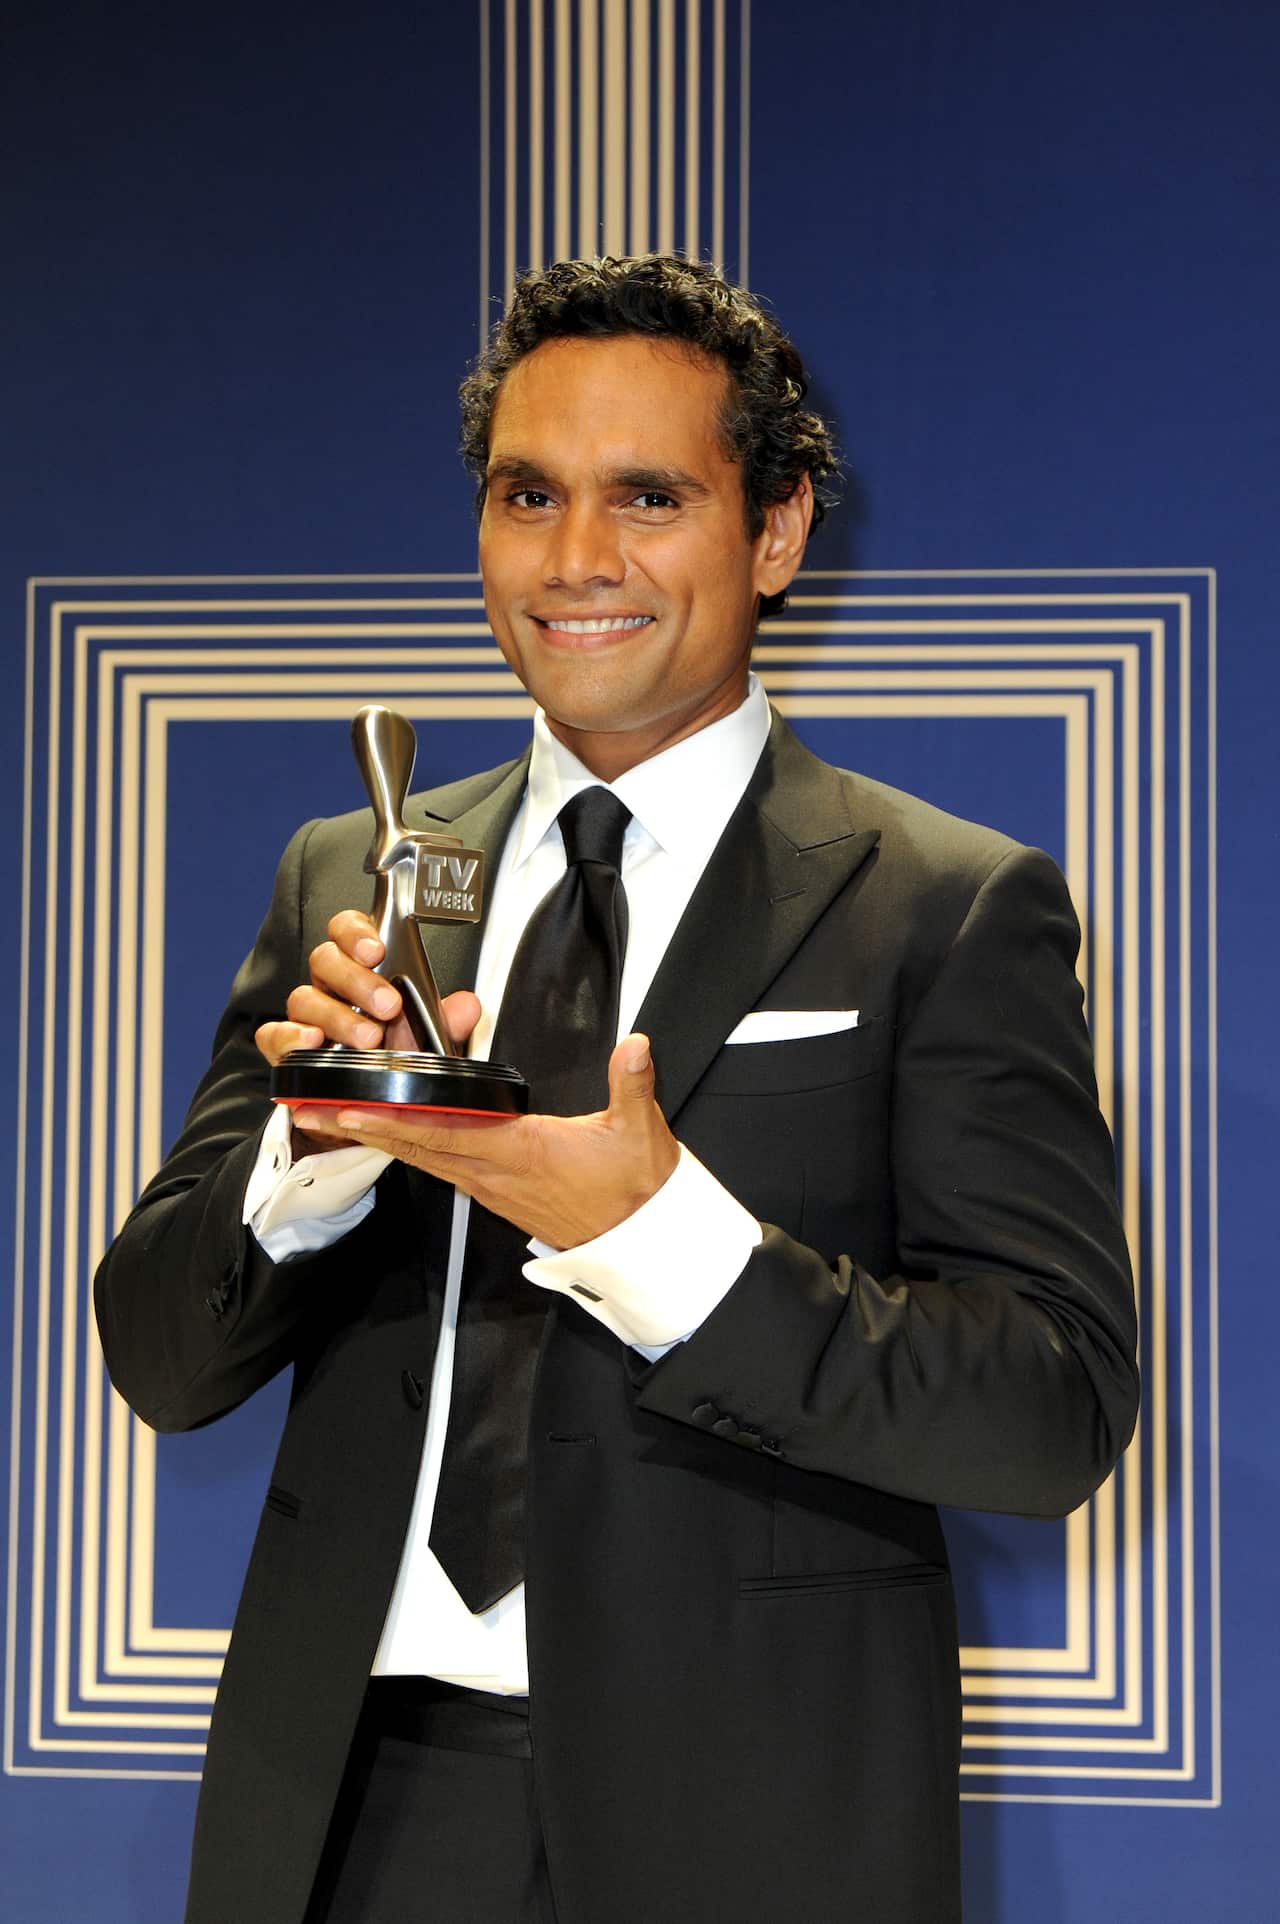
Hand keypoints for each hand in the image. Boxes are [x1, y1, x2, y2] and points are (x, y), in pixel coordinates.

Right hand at [254, 910, 480, 1155]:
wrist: (369, 1108)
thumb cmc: (394, 1059)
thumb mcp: (427, 1041)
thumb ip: (446, 1022)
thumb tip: (467, 1006)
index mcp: (362, 970)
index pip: (347, 930)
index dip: (356, 932)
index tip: (377, 950)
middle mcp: (330, 987)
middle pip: (324, 960)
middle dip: (357, 980)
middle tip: (388, 1005)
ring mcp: (306, 1017)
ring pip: (304, 997)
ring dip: (337, 1016)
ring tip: (367, 1038)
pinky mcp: (286, 1049)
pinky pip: (273, 1034)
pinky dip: (289, 1037)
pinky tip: (312, 1043)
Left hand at [291, 1033, 680, 1248]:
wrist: (641, 1242)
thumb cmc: (635, 1190)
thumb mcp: (640, 1133)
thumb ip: (632, 1085)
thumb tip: (636, 1046)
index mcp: (522, 1151)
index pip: (445, 1132)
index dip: (393, 1120)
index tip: (350, 1109)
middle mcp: (496, 1172)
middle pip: (415, 1147)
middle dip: (361, 1128)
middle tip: (312, 1111)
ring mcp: (494, 1186)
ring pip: (424, 1159)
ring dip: (379, 1139)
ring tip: (336, 1121)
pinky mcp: (498, 1193)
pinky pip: (443, 1169)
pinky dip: (411, 1150)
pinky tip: (393, 1138)